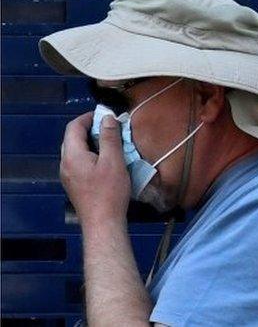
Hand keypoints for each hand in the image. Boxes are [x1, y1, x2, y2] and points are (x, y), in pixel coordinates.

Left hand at [60, 111, 129, 227]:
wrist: (102, 222)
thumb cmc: (109, 191)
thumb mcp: (113, 161)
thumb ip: (109, 137)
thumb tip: (107, 118)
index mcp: (72, 156)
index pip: (73, 127)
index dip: (88, 117)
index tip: (105, 115)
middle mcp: (65, 164)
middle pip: (72, 138)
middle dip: (89, 129)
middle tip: (109, 127)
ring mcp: (67, 175)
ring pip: (75, 151)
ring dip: (90, 142)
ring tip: (109, 142)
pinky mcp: (73, 184)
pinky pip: (77, 162)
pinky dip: (89, 154)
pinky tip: (105, 160)